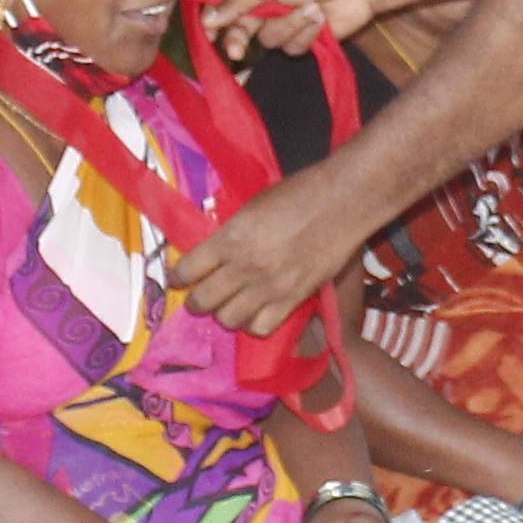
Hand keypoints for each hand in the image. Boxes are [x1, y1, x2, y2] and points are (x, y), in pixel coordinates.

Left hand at [168, 176, 373, 333]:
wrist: (342, 202)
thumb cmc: (299, 194)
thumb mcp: (252, 206)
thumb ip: (230, 233)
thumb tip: (213, 252)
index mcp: (230, 238)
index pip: (187, 270)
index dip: (179, 277)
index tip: (181, 278)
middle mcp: (245, 266)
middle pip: (203, 301)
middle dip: (197, 300)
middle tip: (202, 295)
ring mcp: (269, 287)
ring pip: (228, 320)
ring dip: (225, 313)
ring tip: (231, 304)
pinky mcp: (293, 299)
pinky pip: (261, 328)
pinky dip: (254, 324)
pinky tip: (256, 312)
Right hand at [206, 0, 386, 60]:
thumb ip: (237, 2)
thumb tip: (208, 20)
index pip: (223, 1)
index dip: (214, 18)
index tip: (207, 33)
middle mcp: (264, 2)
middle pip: (240, 29)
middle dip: (240, 39)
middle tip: (235, 51)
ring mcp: (284, 21)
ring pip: (269, 40)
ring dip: (289, 25)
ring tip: (309, 7)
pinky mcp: (304, 37)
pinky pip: (293, 46)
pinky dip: (306, 32)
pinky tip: (320, 16)